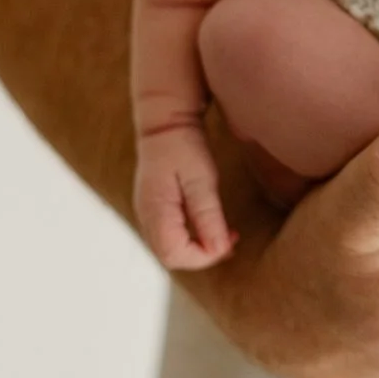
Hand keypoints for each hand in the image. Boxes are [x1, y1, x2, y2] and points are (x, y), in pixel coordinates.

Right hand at [134, 123, 237, 270]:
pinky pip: (170, 236)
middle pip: (170, 257)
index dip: (204, 257)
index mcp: (155, 210)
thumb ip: (208, 215)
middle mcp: (146, 217)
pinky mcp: (154, 208)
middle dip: (203, 256)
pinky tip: (210, 228)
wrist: (165, 120)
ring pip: (169, 249)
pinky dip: (191, 240)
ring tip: (227, 237)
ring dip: (198, 249)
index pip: (175, 255)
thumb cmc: (183, 145)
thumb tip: (219, 249)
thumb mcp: (201, 177)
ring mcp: (147, 213)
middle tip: (232, 242)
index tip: (230, 243)